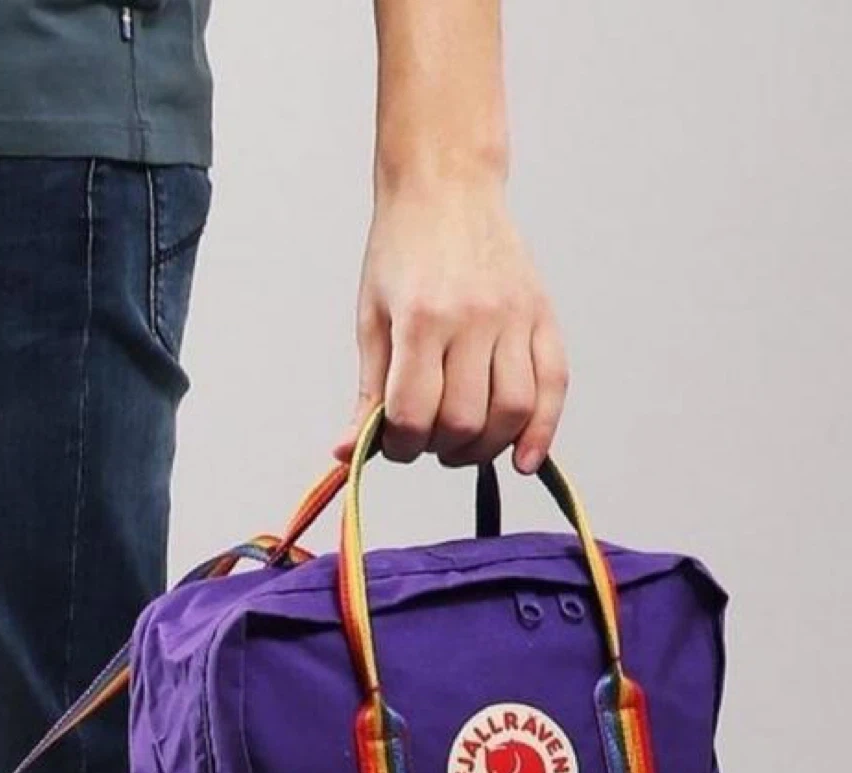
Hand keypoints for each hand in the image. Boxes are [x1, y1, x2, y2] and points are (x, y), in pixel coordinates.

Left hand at [335, 173, 566, 474]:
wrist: (446, 186)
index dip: (399, 446)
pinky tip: (525, 459)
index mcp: (421, 319)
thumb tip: (347, 455)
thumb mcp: (371, 320)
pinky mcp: (542, 314)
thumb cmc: (399, 254)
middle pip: (463, 420)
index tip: (393, 442)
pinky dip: (542, 430)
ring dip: (484, 447)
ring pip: (511, 411)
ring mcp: (514, 316)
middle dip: (438, 447)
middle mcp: (474, 318)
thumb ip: (367, 392)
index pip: (413, 413)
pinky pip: (553, 384)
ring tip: (462, 443)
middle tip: (426, 439)